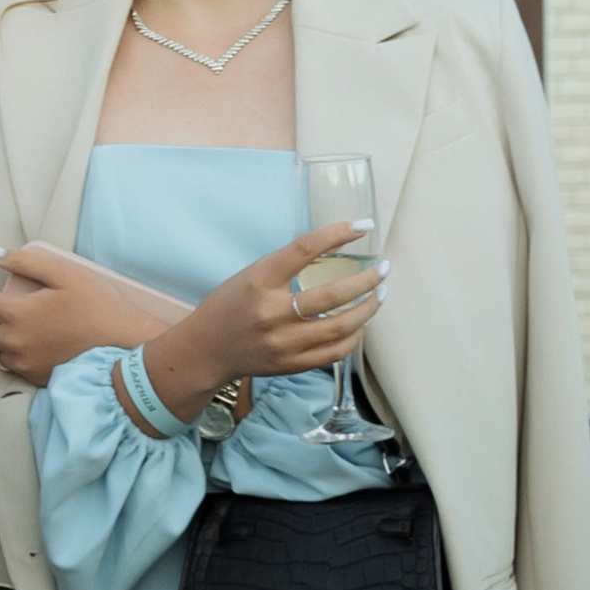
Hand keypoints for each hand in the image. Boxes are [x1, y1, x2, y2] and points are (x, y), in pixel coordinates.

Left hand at [0, 241, 194, 385]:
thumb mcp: (65, 274)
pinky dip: (10, 355)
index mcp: (18, 315)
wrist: (125, 350)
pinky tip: (14, 349)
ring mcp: (27, 365)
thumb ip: (24, 261)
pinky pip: (15, 367)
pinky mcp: (39, 379)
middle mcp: (15, 344)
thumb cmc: (99, 306)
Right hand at [138, 223, 384, 423]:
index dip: (338, 233)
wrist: (206, 350)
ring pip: (341, 327)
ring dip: (367, 309)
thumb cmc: (229, 306)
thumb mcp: (251, 275)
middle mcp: (272, 312)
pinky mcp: (291, 364)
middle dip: (366, 280)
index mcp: (260, 281)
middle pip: (333, 295)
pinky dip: (354, 336)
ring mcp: (283, 342)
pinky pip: (335, 352)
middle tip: (382, 270)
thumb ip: (287, 265)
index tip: (363, 226)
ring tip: (379, 295)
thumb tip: (332, 248)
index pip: (305, 249)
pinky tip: (360, 324)